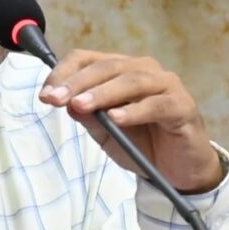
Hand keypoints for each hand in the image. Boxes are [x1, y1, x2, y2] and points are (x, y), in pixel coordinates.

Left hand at [39, 49, 222, 193]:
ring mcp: (166, 85)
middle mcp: (143, 70)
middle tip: (55, 99)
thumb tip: (64, 101)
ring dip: (102, 93)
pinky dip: (135, 111)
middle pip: (106, 67)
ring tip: (80, 105)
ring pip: (131, 81)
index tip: (45, 95)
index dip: (64, 73)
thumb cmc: (140, 144)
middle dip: (77, 83)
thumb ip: (87, 116)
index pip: (87, 59)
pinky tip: (116, 118)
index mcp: (120, 70)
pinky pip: (157, 105)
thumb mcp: (105, 132)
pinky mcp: (183, 106)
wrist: (177, 170)